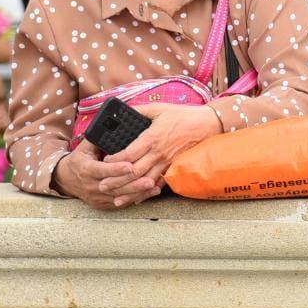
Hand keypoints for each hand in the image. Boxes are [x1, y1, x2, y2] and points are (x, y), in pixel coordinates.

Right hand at [51, 141, 156, 209]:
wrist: (66, 179)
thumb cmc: (81, 158)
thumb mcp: (85, 146)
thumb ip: (99, 138)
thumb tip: (113, 124)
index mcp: (86, 169)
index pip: (102, 170)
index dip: (116, 169)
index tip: (130, 165)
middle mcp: (90, 185)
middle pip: (113, 187)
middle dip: (132, 184)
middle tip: (149, 180)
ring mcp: (96, 197)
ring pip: (118, 197)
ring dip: (137, 192)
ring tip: (153, 186)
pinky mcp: (102, 204)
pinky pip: (120, 203)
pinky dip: (136, 198)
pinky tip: (151, 192)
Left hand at [98, 103, 220, 198]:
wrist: (206, 124)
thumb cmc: (182, 115)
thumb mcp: (159, 108)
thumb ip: (139, 110)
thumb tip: (122, 109)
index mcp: (152, 137)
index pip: (129, 153)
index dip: (115, 160)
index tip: (104, 160)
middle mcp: (159, 153)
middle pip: (134, 171)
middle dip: (116, 180)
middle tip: (101, 185)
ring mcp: (167, 162)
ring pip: (145, 181)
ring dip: (129, 191)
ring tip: (115, 198)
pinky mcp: (173, 167)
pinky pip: (158, 183)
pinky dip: (147, 193)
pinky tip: (136, 198)